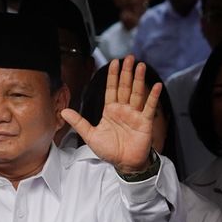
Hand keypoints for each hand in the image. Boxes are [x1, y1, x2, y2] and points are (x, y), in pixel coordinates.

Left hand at [61, 56, 161, 173]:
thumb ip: (79, 122)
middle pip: (125, 87)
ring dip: (139, 79)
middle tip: (129, 57)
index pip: (111, 89)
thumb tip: (64, 111)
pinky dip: (153, 97)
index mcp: (110, 111)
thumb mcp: (90, 136)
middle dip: (126, 72)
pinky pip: (149, 107)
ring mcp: (134, 115)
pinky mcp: (144, 122)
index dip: (113, 76)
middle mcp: (123, 110)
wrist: (124, 164)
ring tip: (141, 65)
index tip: (114, 62)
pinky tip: (157, 86)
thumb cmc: (109, 151)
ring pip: (136, 93)